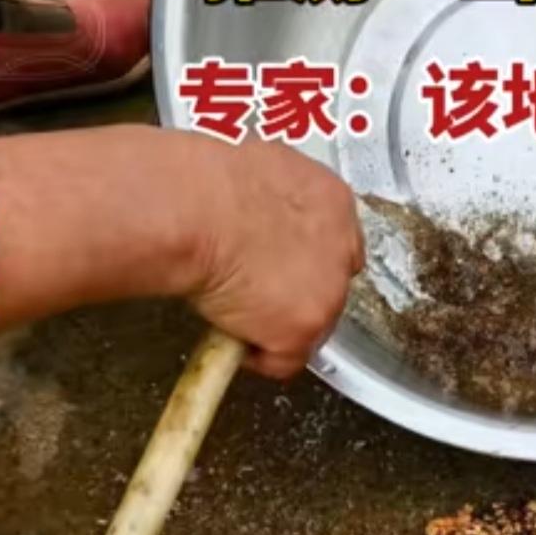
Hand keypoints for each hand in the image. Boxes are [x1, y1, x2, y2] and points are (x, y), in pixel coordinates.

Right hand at [181, 138, 363, 379]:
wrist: (194, 210)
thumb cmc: (203, 185)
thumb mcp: (252, 174)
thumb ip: (269, 201)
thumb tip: (251, 215)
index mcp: (330, 200)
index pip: (334, 243)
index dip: (304, 260)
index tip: (280, 268)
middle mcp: (341, 248)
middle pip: (329, 288)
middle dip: (294, 296)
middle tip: (255, 295)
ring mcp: (328, 292)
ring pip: (309, 328)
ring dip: (274, 326)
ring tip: (233, 312)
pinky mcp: (305, 329)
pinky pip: (282, 360)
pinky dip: (255, 356)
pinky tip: (228, 330)